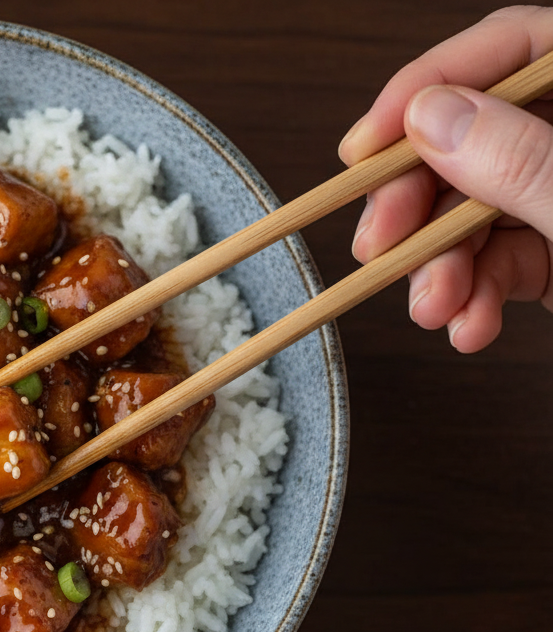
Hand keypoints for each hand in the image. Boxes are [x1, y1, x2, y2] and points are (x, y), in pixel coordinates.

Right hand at [338, 5, 552, 352]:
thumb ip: (524, 160)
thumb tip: (431, 118)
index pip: (509, 47)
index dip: (424, 88)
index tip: (364, 147)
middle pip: (475, 137)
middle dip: (419, 202)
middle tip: (378, 244)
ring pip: (478, 210)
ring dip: (439, 268)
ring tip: (432, 309)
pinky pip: (504, 263)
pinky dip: (476, 299)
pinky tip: (468, 328)